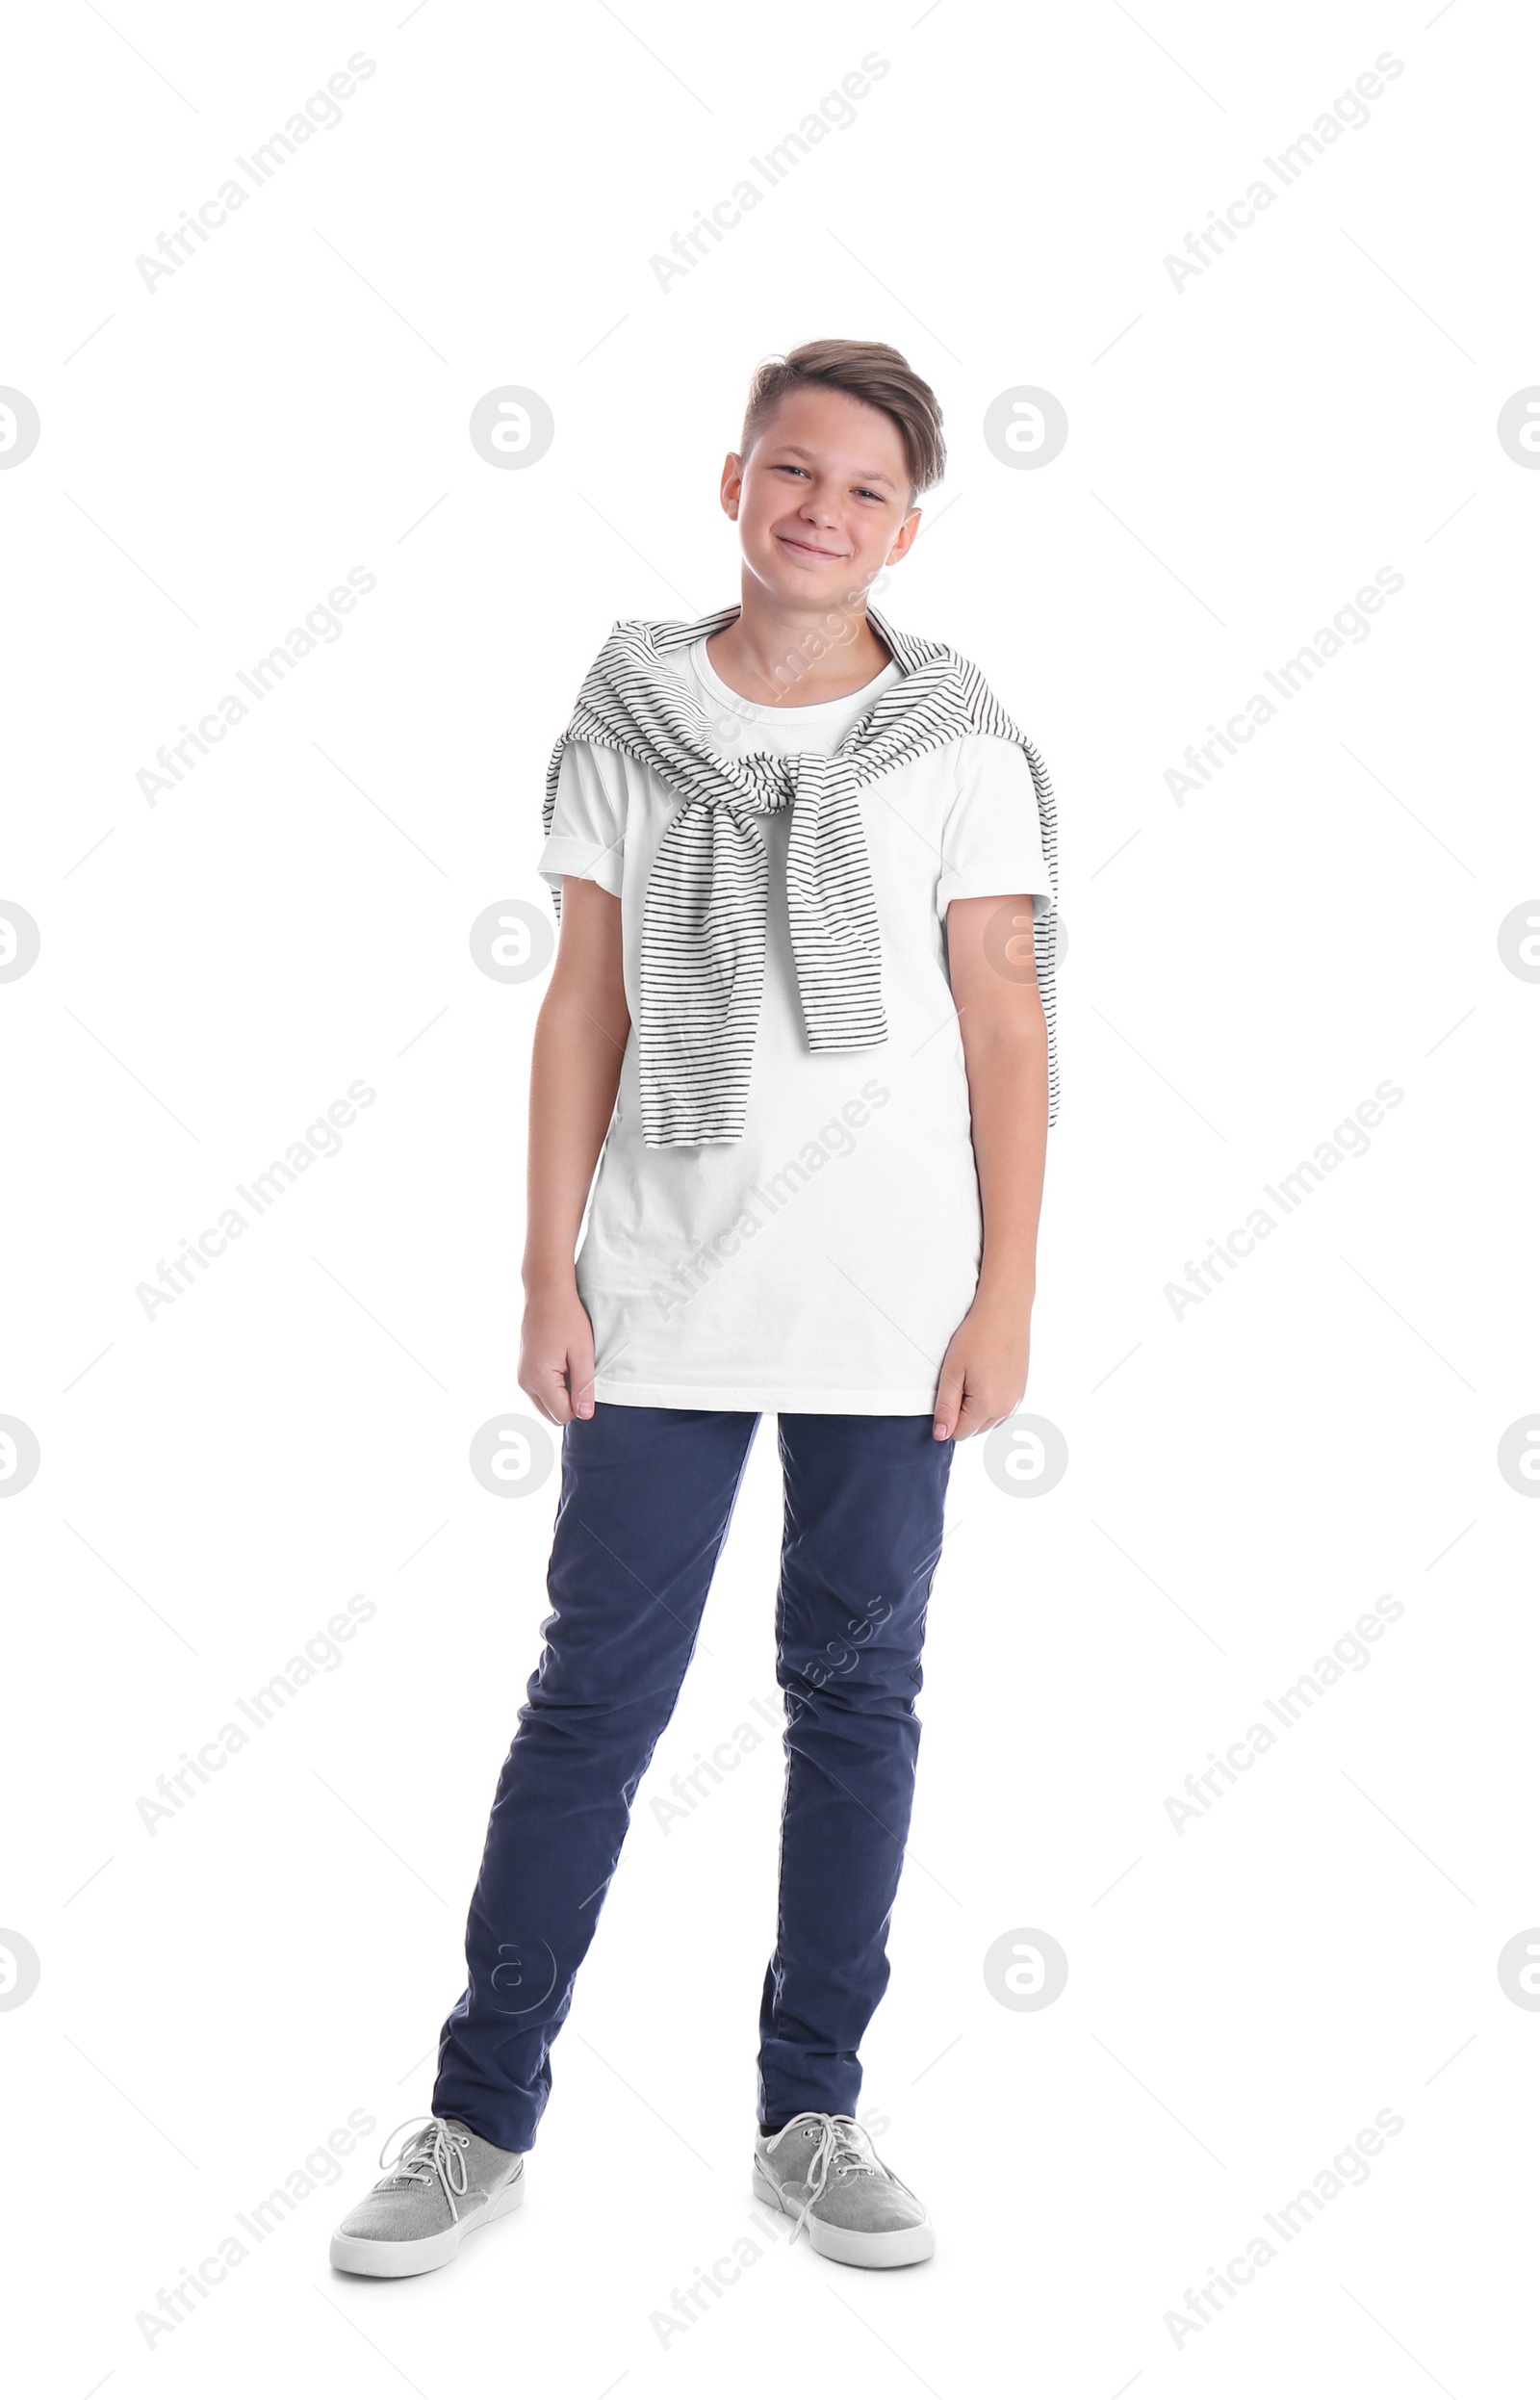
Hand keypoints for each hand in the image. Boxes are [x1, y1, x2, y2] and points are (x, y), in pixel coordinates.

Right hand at [519, 1279, 596, 1424]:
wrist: (546, 1293)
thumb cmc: (567, 1318)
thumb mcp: (583, 1353)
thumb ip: (584, 1387)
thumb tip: (585, 1415)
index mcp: (539, 1379)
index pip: (563, 1415)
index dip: (580, 1404)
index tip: (588, 1381)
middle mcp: (525, 1382)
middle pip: (552, 1414)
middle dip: (569, 1402)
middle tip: (579, 1373)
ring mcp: (521, 1376)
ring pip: (545, 1404)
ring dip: (561, 1394)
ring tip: (570, 1366)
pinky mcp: (523, 1370)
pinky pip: (540, 1391)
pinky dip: (553, 1386)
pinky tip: (561, 1363)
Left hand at [932, 1288, 1031, 1440]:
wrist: (1005, 1311)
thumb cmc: (974, 1338)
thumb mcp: (951, 1372)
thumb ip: (945, 1407)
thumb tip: (941, 1436)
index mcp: (987, 1406)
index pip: (959, 1434)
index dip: (947, 1416)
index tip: (948, 1389)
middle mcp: (1007, 1409)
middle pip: (974, 1430)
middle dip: (962, 1414)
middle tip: (960, 1380)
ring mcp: (1017, 1401)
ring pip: (988, 1422)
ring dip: (976, 1409)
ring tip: (973, 1377)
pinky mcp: (1021, 1391)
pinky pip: (1001, 1410)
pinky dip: (990, 1401)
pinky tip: (986, 1376)